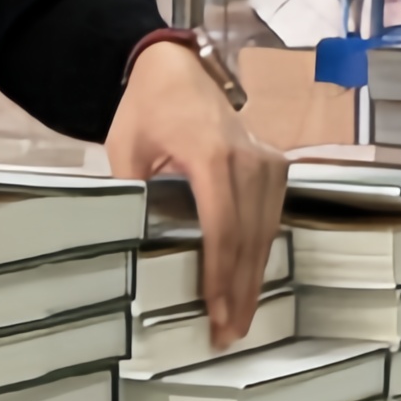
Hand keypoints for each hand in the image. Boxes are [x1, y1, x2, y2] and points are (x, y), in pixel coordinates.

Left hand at [108, 41, 285, 345]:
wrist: (177, 67)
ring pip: (266, 234)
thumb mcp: (126, 148)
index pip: (223, 230)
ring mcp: (267, 162)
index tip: (215, 312)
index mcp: (212, 156)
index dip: (221, 276)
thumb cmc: (150, 105)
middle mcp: (249, 160)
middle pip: (250, 241)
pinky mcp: (274, 166)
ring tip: (240, 319)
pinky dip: (261, 253)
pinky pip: (272, 219)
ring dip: (254, 280)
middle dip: (240, 292)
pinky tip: (250, 282)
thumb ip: (129, 197)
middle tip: (229, 333)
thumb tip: (127, 249)